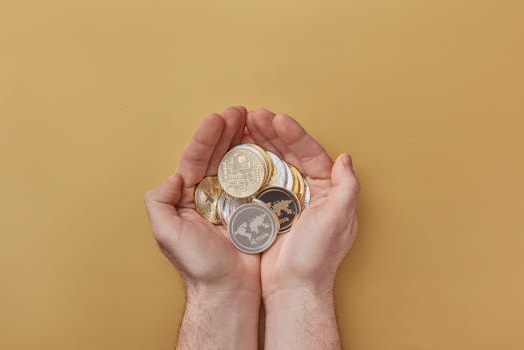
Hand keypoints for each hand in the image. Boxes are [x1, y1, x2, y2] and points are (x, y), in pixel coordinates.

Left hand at [144, 106, 260, 349]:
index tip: (218, 119)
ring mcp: (232, 200)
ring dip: (243, 141)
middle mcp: (210, 194)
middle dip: (227, 132)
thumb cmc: (198, 264)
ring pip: (237, 163)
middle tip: (239, 111)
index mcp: (188, 196)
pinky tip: (266, 146)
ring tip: (253, 120)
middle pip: (217, 155)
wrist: (228, 289)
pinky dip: (260, 162)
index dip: (206, 138)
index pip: (195, 159)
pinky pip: (256, 180)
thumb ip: (159, 202)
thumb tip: (172, 176)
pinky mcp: (252, 208)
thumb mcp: (166, 233)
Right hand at [246, 108, 359, 348]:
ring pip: (273, 163)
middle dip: (272, 133)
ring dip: (260, 144)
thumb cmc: (317, 256)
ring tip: (243, 126)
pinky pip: (260, 180)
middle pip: (290, 153)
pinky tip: (239, 151)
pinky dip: (250, 164)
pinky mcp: (269, 209)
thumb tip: (346, 158)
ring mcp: (287, 199)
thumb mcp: (339, 219)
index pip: (311, 153)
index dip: (294, 134)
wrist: (293, 287)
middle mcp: (309, 190)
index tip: (277, 119)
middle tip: (254, 117)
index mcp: (327, 189)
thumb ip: (347, 187)